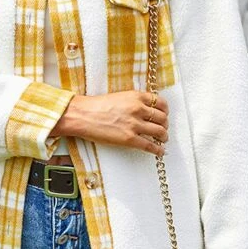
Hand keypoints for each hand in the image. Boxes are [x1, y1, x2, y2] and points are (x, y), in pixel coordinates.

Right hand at [53, 91, 169, 155]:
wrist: (82, 115)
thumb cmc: (96, 106)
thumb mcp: (120, 97)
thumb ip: (134, 102)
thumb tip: (146, 111)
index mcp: (136, 97)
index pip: (160, 103)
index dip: (165, 111)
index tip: (164, 115)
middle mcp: (138, 109)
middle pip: (162, 118)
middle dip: (165, 125)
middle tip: (163, 129)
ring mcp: (135, 125)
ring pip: (160, 132)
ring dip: (163, 137)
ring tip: (162, 140)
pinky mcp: (129, 139)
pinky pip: (150, 146)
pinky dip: (158, 150)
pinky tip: (160, 152)